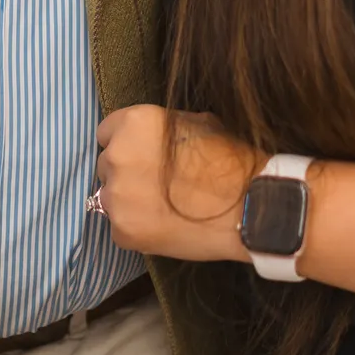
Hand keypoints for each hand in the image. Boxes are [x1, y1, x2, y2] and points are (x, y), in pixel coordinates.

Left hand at [93, 104, 257, 262]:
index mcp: (132, 124)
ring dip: (129, 202)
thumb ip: (163, 130)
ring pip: (111, 198)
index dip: (127, 144)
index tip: (143, 156)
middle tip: (156, 184)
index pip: (107, 133)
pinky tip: (166, 226)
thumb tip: (155, 137)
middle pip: (107, 166)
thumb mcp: (197, 123)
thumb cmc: (228, 159)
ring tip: (163, 207)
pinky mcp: (122, 231)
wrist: (247, 206)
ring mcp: (116, 197)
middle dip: (127, 174)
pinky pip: (121, 227)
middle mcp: (116, 157)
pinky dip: (138, 228)